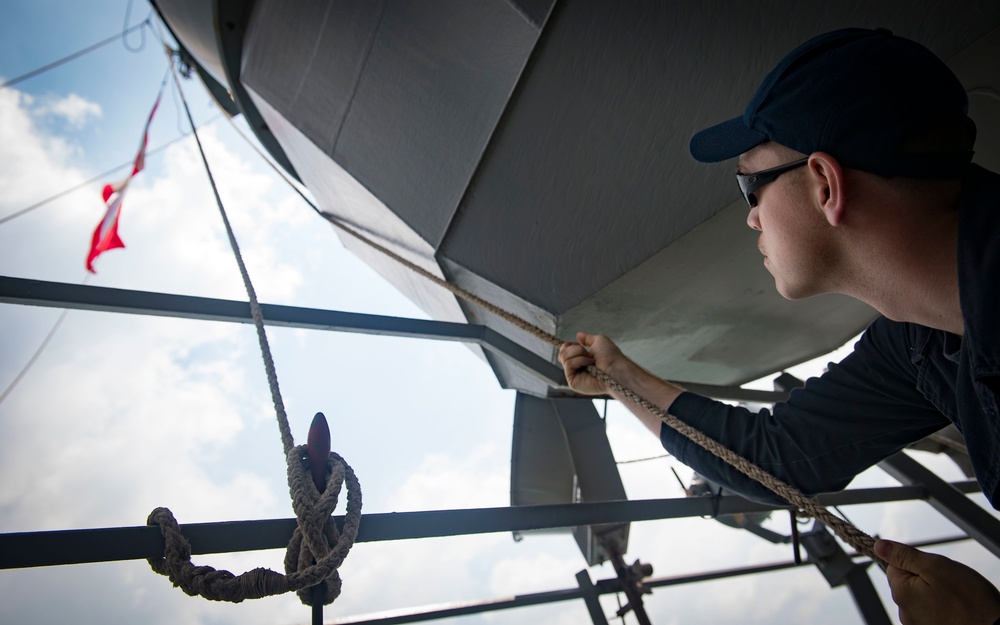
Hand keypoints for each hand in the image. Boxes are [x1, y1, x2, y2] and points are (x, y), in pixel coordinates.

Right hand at [558, 332, 627, 395]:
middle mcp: (576, 369)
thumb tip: (578, 334)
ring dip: (579, 353)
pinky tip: (590, 364)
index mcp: (580, 361)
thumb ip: (587, 338)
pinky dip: (580, 360)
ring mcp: (574, 377)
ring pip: (564, 357)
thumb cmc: (611, 356)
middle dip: (575, 349)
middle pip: (562, 354)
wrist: (616, 368)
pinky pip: (568, 364)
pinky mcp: (573, 383)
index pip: (564, 352)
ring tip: (591, 360)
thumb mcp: (598, 341)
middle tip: (588, 353)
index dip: (568, 346)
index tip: (578, 344)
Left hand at [875, 539, 999, 624]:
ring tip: (955, 597)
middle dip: (925, 577)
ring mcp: (917, 624)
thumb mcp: (935, 566)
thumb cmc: (969, 599)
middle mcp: (904, 612)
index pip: (894, 565)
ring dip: (933, 592)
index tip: (933, 568)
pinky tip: (955, 608)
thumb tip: (879, 546)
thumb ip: (904, 555)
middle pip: (907, 582)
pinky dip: (940, 606)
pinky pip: (929, 610)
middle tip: (948, 583)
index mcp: (900, 593)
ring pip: (919, 596)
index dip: (915, 562)